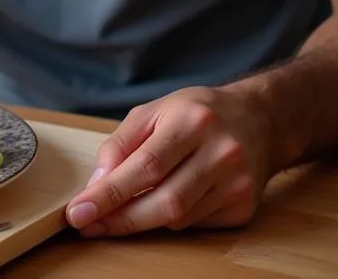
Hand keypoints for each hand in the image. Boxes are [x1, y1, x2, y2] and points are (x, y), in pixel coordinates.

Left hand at [65, 85, 273, 237]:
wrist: (258, 119)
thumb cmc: (195, 113)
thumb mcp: (152, 111)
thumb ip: (121, 144)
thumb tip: (97, 183)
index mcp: (193, 121)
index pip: (145, 166)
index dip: (109, 193)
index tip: (79, 211)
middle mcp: (221, 152)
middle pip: (165, 201)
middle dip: (120, 218)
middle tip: (87, 224)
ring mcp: (237, 184)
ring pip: (179, 218)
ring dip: (142, 220)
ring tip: (117, 213)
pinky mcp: (245, 208)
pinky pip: (196, 225)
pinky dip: (170, 219)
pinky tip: (160, 205)